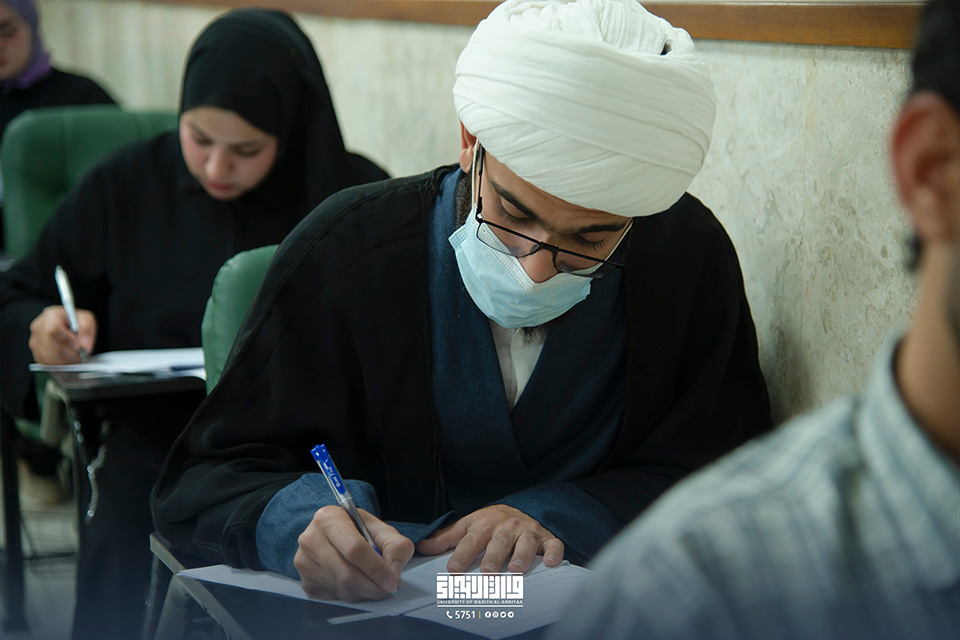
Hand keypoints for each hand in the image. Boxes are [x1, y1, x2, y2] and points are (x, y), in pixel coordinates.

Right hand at [29, 306, 96, 363]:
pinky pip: (45, 363)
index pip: (53, 329)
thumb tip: (84, 345)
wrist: (70, 326)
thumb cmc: (77, 322)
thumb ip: (87, 330)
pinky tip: (68, 363)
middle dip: (67, 354)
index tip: (78, 347)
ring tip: (76, 361)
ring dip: (64, 362)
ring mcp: (35, 340)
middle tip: (80, 358)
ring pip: (47, 356)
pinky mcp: (36, 352)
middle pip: (50, 345)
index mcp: (51, 315)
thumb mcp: (87, 320)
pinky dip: (58, 366)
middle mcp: (39, 327)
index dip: (66, 340)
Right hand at [294, 505, 413, 601]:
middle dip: (373, 586)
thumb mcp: (381, 529)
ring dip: (364, 592)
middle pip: (347, 574)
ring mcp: (304, 562)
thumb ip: (396, 546)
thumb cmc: (358, 530)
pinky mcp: (305, 581)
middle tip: (388, 588)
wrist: (336, 533)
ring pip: (341, 588)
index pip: (354, 550)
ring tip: (374, 583)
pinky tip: (357, 583)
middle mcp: (310, 539)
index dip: (376, 569)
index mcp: (328, 519)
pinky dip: (351, 596)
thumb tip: (394, 571)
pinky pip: (333, 597)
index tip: (392, 581)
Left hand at [416, 504, 563, 573]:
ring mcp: (528, 532)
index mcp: (485, 524)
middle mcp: (507, 527)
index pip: (472, 540)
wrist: (523, 509)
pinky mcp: (547, 538)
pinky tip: (550, 563)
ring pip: (526, 543)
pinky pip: (553, 545)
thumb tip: (423, 547)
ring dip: (521, 556)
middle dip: (492, 557)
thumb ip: (447, 538)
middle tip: (486, 573)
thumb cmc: (493, 523)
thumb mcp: (469, 525)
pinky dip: (554, 553)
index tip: (454, 570)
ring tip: (514, 570)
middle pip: (499, 542)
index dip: (462, 554)